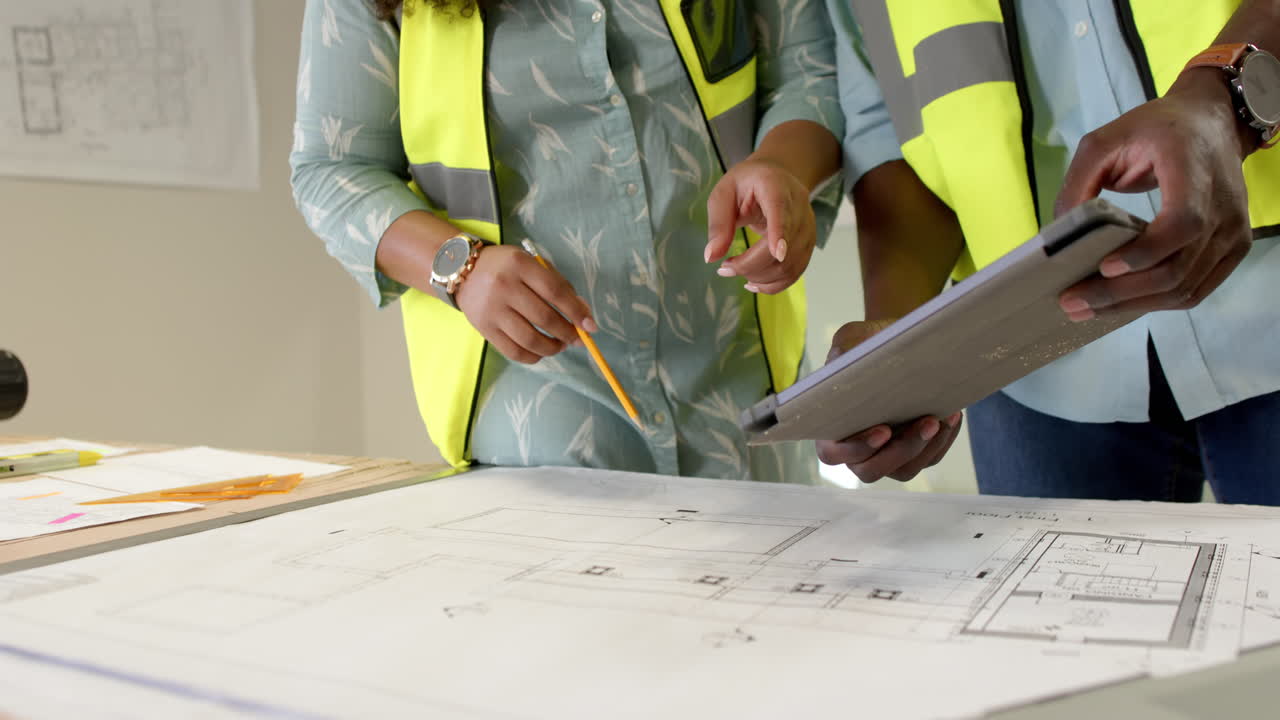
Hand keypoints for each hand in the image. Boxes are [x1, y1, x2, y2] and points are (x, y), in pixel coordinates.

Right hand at [454, 245, 596, 363]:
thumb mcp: (532, 265)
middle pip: (544, 318)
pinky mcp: (484, 328)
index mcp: (520, 265)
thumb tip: (583, 314)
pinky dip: (532, 357)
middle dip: (567, 333)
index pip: (555, 292)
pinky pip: (513, 351)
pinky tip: (541, 352)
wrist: (462, 271)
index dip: (576, 312)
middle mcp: (504, 286)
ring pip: (529, 338)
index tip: (590, 326)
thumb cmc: (506, 267)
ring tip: (560, 346)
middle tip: (577, 339)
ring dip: (552, 348)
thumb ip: (558, 285)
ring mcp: (492, 309)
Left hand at [704, 157, 816, 294]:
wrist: (778, 176)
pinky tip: (754, 283)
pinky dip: (773, 284)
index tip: (777, 253)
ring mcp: (807, 228)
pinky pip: (794, 272)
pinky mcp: (808, 244)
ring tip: (736, 271)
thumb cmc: (747, 183)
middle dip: (750, 265)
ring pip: (789, 265)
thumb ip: (718, 223)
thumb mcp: (723, 193)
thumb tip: (711, 257)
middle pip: (783, 247)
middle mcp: (799, 208)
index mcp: (776, 187)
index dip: (780, 232)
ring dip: (760, 278)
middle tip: (724, 268)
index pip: (781, 210)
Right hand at [814, 320, 962, 482]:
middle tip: (925, 423)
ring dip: (925, 448)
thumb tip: (842, 361)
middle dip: (900, 451)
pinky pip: (928, 458)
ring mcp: (885, 454)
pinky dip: (942, 440)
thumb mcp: (851, 339)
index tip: (882, 430)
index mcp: (831, 427)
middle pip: (871, 470)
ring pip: (904, 470)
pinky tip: (951, 414)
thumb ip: (843, 350)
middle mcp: (856, 449)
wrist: (896, 344)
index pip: (833, 454)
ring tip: (941, 418)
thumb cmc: (867, 344)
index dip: (855, 449)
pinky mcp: (913, 452)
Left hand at [1054, 69, 1253, 321]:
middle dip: (1121, 293)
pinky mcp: (1232, 248)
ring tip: (1087, 309)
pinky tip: (1121, 304)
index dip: (1146, 252)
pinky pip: (1195, 289)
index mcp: (1195, 169)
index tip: (1105, 267)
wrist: (1211, 122)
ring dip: (1133, 305)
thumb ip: (1078, 181)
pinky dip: (1157, 302)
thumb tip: (1058, 232)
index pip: (1184, 223)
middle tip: (1072, 302)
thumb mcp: (1105, 140)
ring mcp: (1233, 230)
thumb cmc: (1156, 128)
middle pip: (1178, 268)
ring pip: (1185, 288)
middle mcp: (1224, 205)